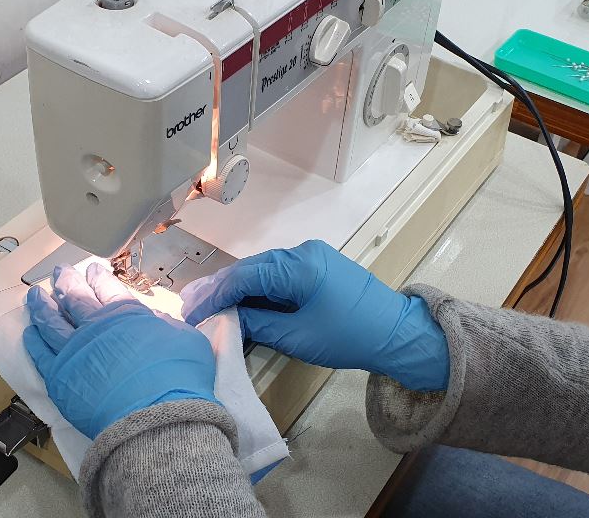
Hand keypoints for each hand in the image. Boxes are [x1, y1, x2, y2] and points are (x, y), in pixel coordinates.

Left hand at [23, 263, 218, 437]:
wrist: (156, 418)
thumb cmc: (179, 379)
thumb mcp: (186, 339)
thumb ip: (166, 324)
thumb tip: (153, 318)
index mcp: (126, 314)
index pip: (106, 288)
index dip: (98, 276)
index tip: (91, 269)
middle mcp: (95, 327)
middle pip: (74, 298)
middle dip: (67, 281)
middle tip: (60, 272)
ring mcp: (73, 351)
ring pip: (51, 322)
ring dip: (42, 306)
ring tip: (35, 296)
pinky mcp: (58, 377)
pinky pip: (40, 354)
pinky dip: (34, 341)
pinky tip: (30, 332)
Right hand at [180, 240, 448, 390]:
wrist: (398, 333)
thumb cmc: (350, 337)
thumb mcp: (298, 337)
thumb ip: (258, 324)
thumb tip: (228, 319)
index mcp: (299, 265)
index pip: (244, 276)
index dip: (214, 294)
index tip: (190, 311)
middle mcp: (303, 252)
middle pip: (251, 268)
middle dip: (221, 288)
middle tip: (190, 307)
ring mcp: (312, 256)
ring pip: (264, 270)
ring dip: (238, 288)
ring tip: (209, 306)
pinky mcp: (319, 267)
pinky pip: (280, 275)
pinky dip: (259, 290)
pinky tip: (241, 304)